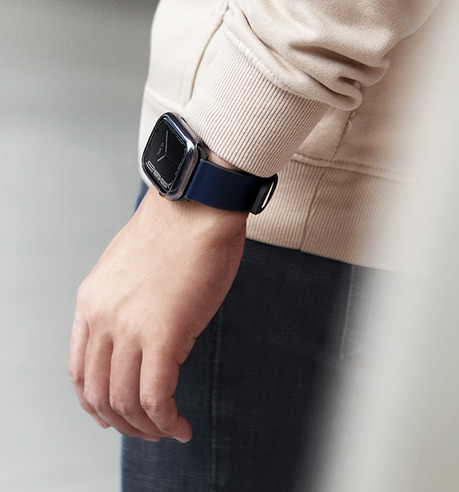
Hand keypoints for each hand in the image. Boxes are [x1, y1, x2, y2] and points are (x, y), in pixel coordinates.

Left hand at [68, 186, 246, 441]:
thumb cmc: (176, 231)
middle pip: (98, 393)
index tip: (116, 412)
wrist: (198, 207)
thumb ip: (126, 304)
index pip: (80, 369)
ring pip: (125, 402)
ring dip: (145, 427)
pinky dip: (166, 421)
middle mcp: (103, 317)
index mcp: (92, 301)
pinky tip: (180, 425)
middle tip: (145, 429)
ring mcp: (130, 327)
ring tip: (167, 430)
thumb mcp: (131, 268)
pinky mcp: (165, 333)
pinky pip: (157, 396)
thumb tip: (142, 335)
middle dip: (121, 422)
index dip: (96, 401)